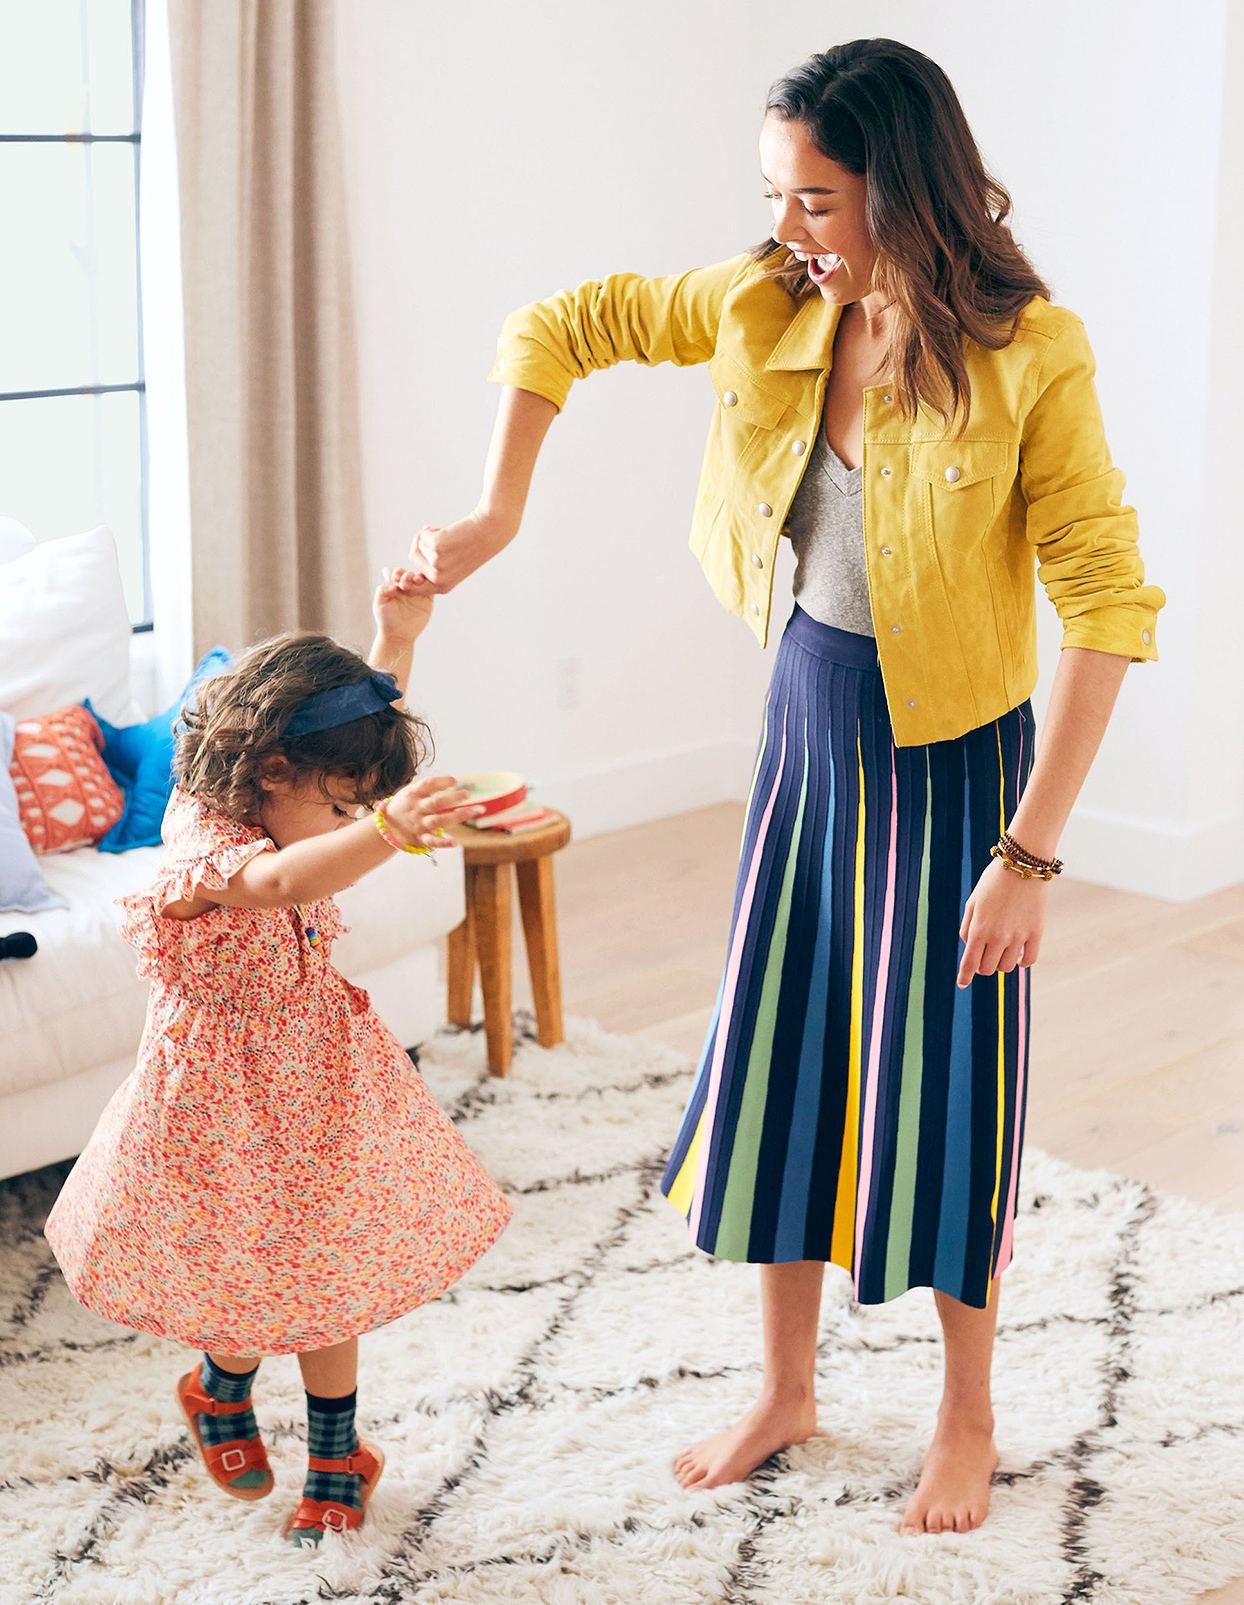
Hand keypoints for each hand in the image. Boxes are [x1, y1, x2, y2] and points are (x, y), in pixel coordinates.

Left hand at [372, 565, 432, 644]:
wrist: (398, 635)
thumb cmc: (386, 620)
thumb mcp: (379, 603)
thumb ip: (383, 590)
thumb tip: (393, 583)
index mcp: (393, 586)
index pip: (396, 572)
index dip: (396, 572)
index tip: (395, 578)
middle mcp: (405, 587)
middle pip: (409, 574)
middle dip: (407, 576)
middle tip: (403, 585)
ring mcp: (417, 593)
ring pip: (421, 579)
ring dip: (419, 577)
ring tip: (416, 581)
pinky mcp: (427, 600)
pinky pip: (431, 588)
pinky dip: (431, 584)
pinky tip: (426, 584)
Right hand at [383, 775, 483, 848]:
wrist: (387, 826)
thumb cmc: (406, 804)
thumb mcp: (411, 791)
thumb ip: (428, 786)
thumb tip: (454, 780)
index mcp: (413, 794)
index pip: (427, 785)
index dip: (441, 782)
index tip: (455, 780)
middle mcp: (416, 809)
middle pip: (435, 803)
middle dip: (452, 798)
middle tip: (467, 794)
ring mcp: (419, 824)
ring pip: (437, 821)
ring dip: (455, 816)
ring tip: (470, 811)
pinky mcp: (421, 838)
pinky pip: (432, 841)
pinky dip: (443, 842)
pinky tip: (455, 842)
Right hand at [408, 509, 516, 593]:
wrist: (490, 531)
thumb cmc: (472, 547)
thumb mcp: (454, 565)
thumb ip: (434, 569)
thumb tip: (411, 561)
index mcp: (442, 587)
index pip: (411, 587)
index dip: (404, 575)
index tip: (404, 566)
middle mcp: (439, 579)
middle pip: (413, 558)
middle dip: (420, 544)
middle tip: (436, 536)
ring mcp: (437, 563)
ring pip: (419, 545)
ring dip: (430, 536)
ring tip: (449, 535)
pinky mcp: (436, 547)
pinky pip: (424, 535)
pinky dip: (433, 529)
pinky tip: (449, 530)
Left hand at [956, 856, 1048, 987]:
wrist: (1022, 865)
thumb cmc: (993, 882)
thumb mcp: (972, 903)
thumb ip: (968, 928)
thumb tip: (971, 949)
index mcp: (978, 929)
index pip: (969, 963)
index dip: (964, 977)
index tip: (961, 984)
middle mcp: (997, 937)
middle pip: (987, 969)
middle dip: (982, 966)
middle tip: (984, 956)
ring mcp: (1018, 936)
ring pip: (1006, 967)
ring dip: (1001, 962)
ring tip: (1000, 950)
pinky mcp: (1036, 933)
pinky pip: (1028, 960)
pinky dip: (1021, 962)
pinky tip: (1017, 956)